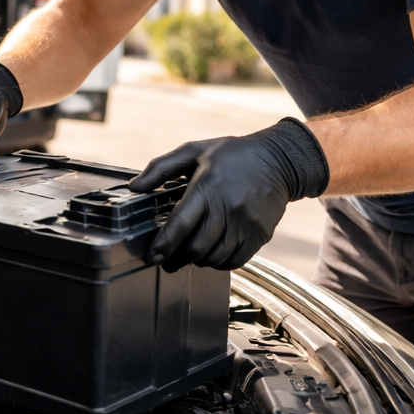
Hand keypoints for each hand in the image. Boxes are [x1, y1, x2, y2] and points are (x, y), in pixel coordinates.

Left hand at [129, 118, 328, 271]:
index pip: (182, 223)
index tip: (152, 256)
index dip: (164, 244)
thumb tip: (135, 186)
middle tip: (166, 260)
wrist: (278, 161)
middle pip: (197, 247)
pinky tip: (211, 252)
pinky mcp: (259, 235)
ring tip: (189, 253)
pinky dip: (219, 262)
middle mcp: (228, 208)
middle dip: (176, 258)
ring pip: (215, 258)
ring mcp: (246, 225)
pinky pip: (235, 261)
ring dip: (197, 260)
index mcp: (208, 187)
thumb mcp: (194, 151)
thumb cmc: (231, 155)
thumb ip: (161, 167)